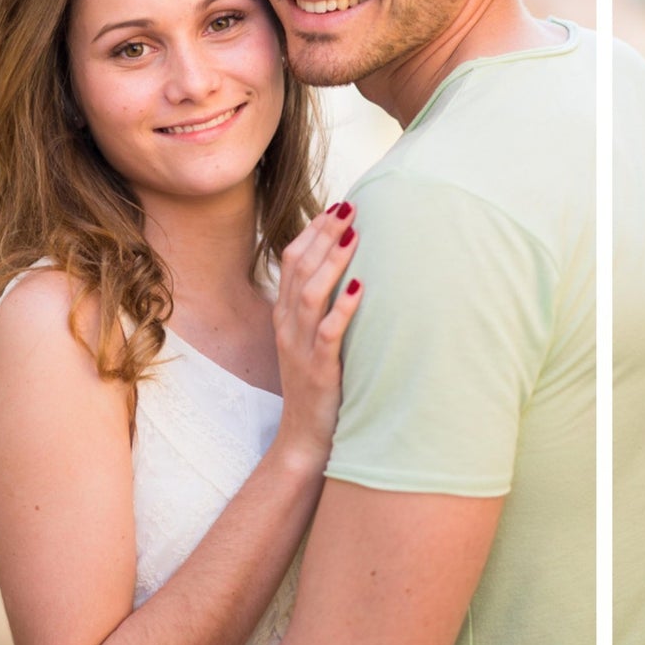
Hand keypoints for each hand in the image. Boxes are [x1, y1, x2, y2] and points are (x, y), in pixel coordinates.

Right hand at [271, 204, 361, 464]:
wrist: (305, 438)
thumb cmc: (318, 385)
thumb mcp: (312, 340)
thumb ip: (321, 308)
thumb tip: (349, 271)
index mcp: (284, 315)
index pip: (292, 261)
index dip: (312, 231)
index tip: (336, 206)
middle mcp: (288, 326)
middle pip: (299, 268)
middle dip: (324, 234)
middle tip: (349, 207)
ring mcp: (300, 348)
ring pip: (310, 294)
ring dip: (332, 262)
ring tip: (354, 236)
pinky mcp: (318, 370)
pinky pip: (328, 333)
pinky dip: (344, 307)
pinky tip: (360, 287)